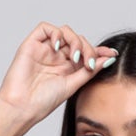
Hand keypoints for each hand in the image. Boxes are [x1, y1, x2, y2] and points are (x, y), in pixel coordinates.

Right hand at [0, 22, 118, 135]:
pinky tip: (60, 48)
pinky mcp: (32, 44)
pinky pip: (46, 28)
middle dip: (88, 49)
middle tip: (89, 63)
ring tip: (77, 58)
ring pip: (65, 32)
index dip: (99, 51)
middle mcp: (56, 57)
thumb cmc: (43, 102)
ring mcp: (44, 49)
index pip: (85, 52)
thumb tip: (107, 59)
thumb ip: (88, 71)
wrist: (22, 107)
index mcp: (66, 68)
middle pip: (78, 40)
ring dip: (76, 41)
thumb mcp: (72, 85)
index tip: (113, 54)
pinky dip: (56, 34)